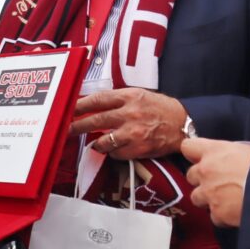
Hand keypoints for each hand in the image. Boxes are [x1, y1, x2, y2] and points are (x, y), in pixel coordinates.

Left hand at [70, 88, 187, 158]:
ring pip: (103, 141)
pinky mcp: (138, 149)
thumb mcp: (139, 95)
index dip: (80, 105)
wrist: (183, 124)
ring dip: (96, 143)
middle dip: (77, 126)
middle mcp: (129, 114)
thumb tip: (93, 104)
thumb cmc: (159, 108)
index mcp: (129, 97)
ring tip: (95, 142)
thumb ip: (118, 99)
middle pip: (95, 121)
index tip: (68, 109)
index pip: (98, 100)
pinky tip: (117, 148)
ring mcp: (133, 133)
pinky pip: (115, 154)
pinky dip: (112, 152)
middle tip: (66, 130)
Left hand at [183, 138, 249, 226]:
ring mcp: (209, 193)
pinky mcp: (217, 213)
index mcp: (214, 150)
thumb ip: (234, 153)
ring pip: (196, 197)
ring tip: (228, 199)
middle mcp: (206, 170)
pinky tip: (237, 212)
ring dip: (208, 199)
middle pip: (190, 175)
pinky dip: (223, 217)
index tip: (200, 158)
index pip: (188, 147)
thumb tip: (236, 158)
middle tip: (219, 182)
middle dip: (202, 180)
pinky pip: (214, 217)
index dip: (194, 154)